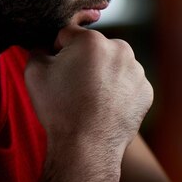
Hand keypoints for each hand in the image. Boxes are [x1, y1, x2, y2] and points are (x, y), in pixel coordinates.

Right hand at [24, 26, 153, 154]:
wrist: (87, 147)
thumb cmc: (59, 109)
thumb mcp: (34, 73)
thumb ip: (37, 49)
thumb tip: (44, 45)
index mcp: (92, 40)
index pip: (68, 35)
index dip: (56, 51)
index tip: (56, 70)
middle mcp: (120, 49)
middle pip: (94, 48)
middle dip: (84, 61)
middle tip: (73, 87)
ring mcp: (137, 71)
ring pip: (113, 65)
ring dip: (103, 75)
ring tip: (90, 99)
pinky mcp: (146, 90)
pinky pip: (128, 84)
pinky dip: (118, 92)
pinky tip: (105, 107)